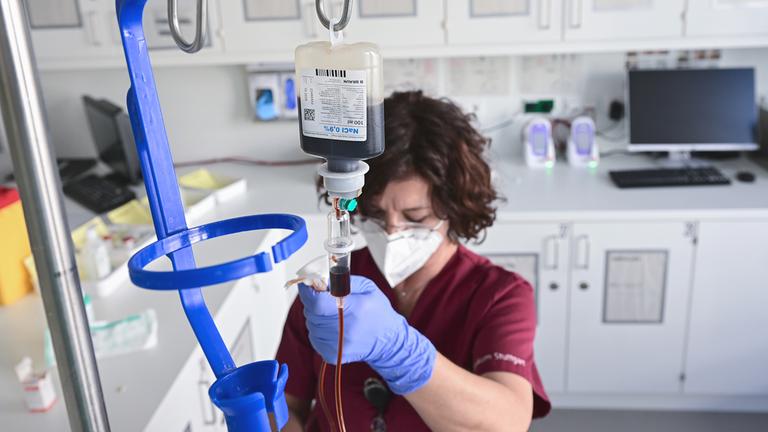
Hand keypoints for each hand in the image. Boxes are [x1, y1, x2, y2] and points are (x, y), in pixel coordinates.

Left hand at [298, 276, 436, 394]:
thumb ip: (342, 281)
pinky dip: (319, 330)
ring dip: (316, 317)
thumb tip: (320, 280)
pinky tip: (332, 327)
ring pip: (311, 325)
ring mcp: (338, 345)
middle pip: (311, 313)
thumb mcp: (367, 287)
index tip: (307, 284)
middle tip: (324, 298)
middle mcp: (345, 329)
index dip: (308, 292)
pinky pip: (314, 338)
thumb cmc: (379, 313)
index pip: (318, 302)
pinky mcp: (332, 355)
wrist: (388, 342)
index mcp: (355, 308)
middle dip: (313, 302)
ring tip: (332, 314)